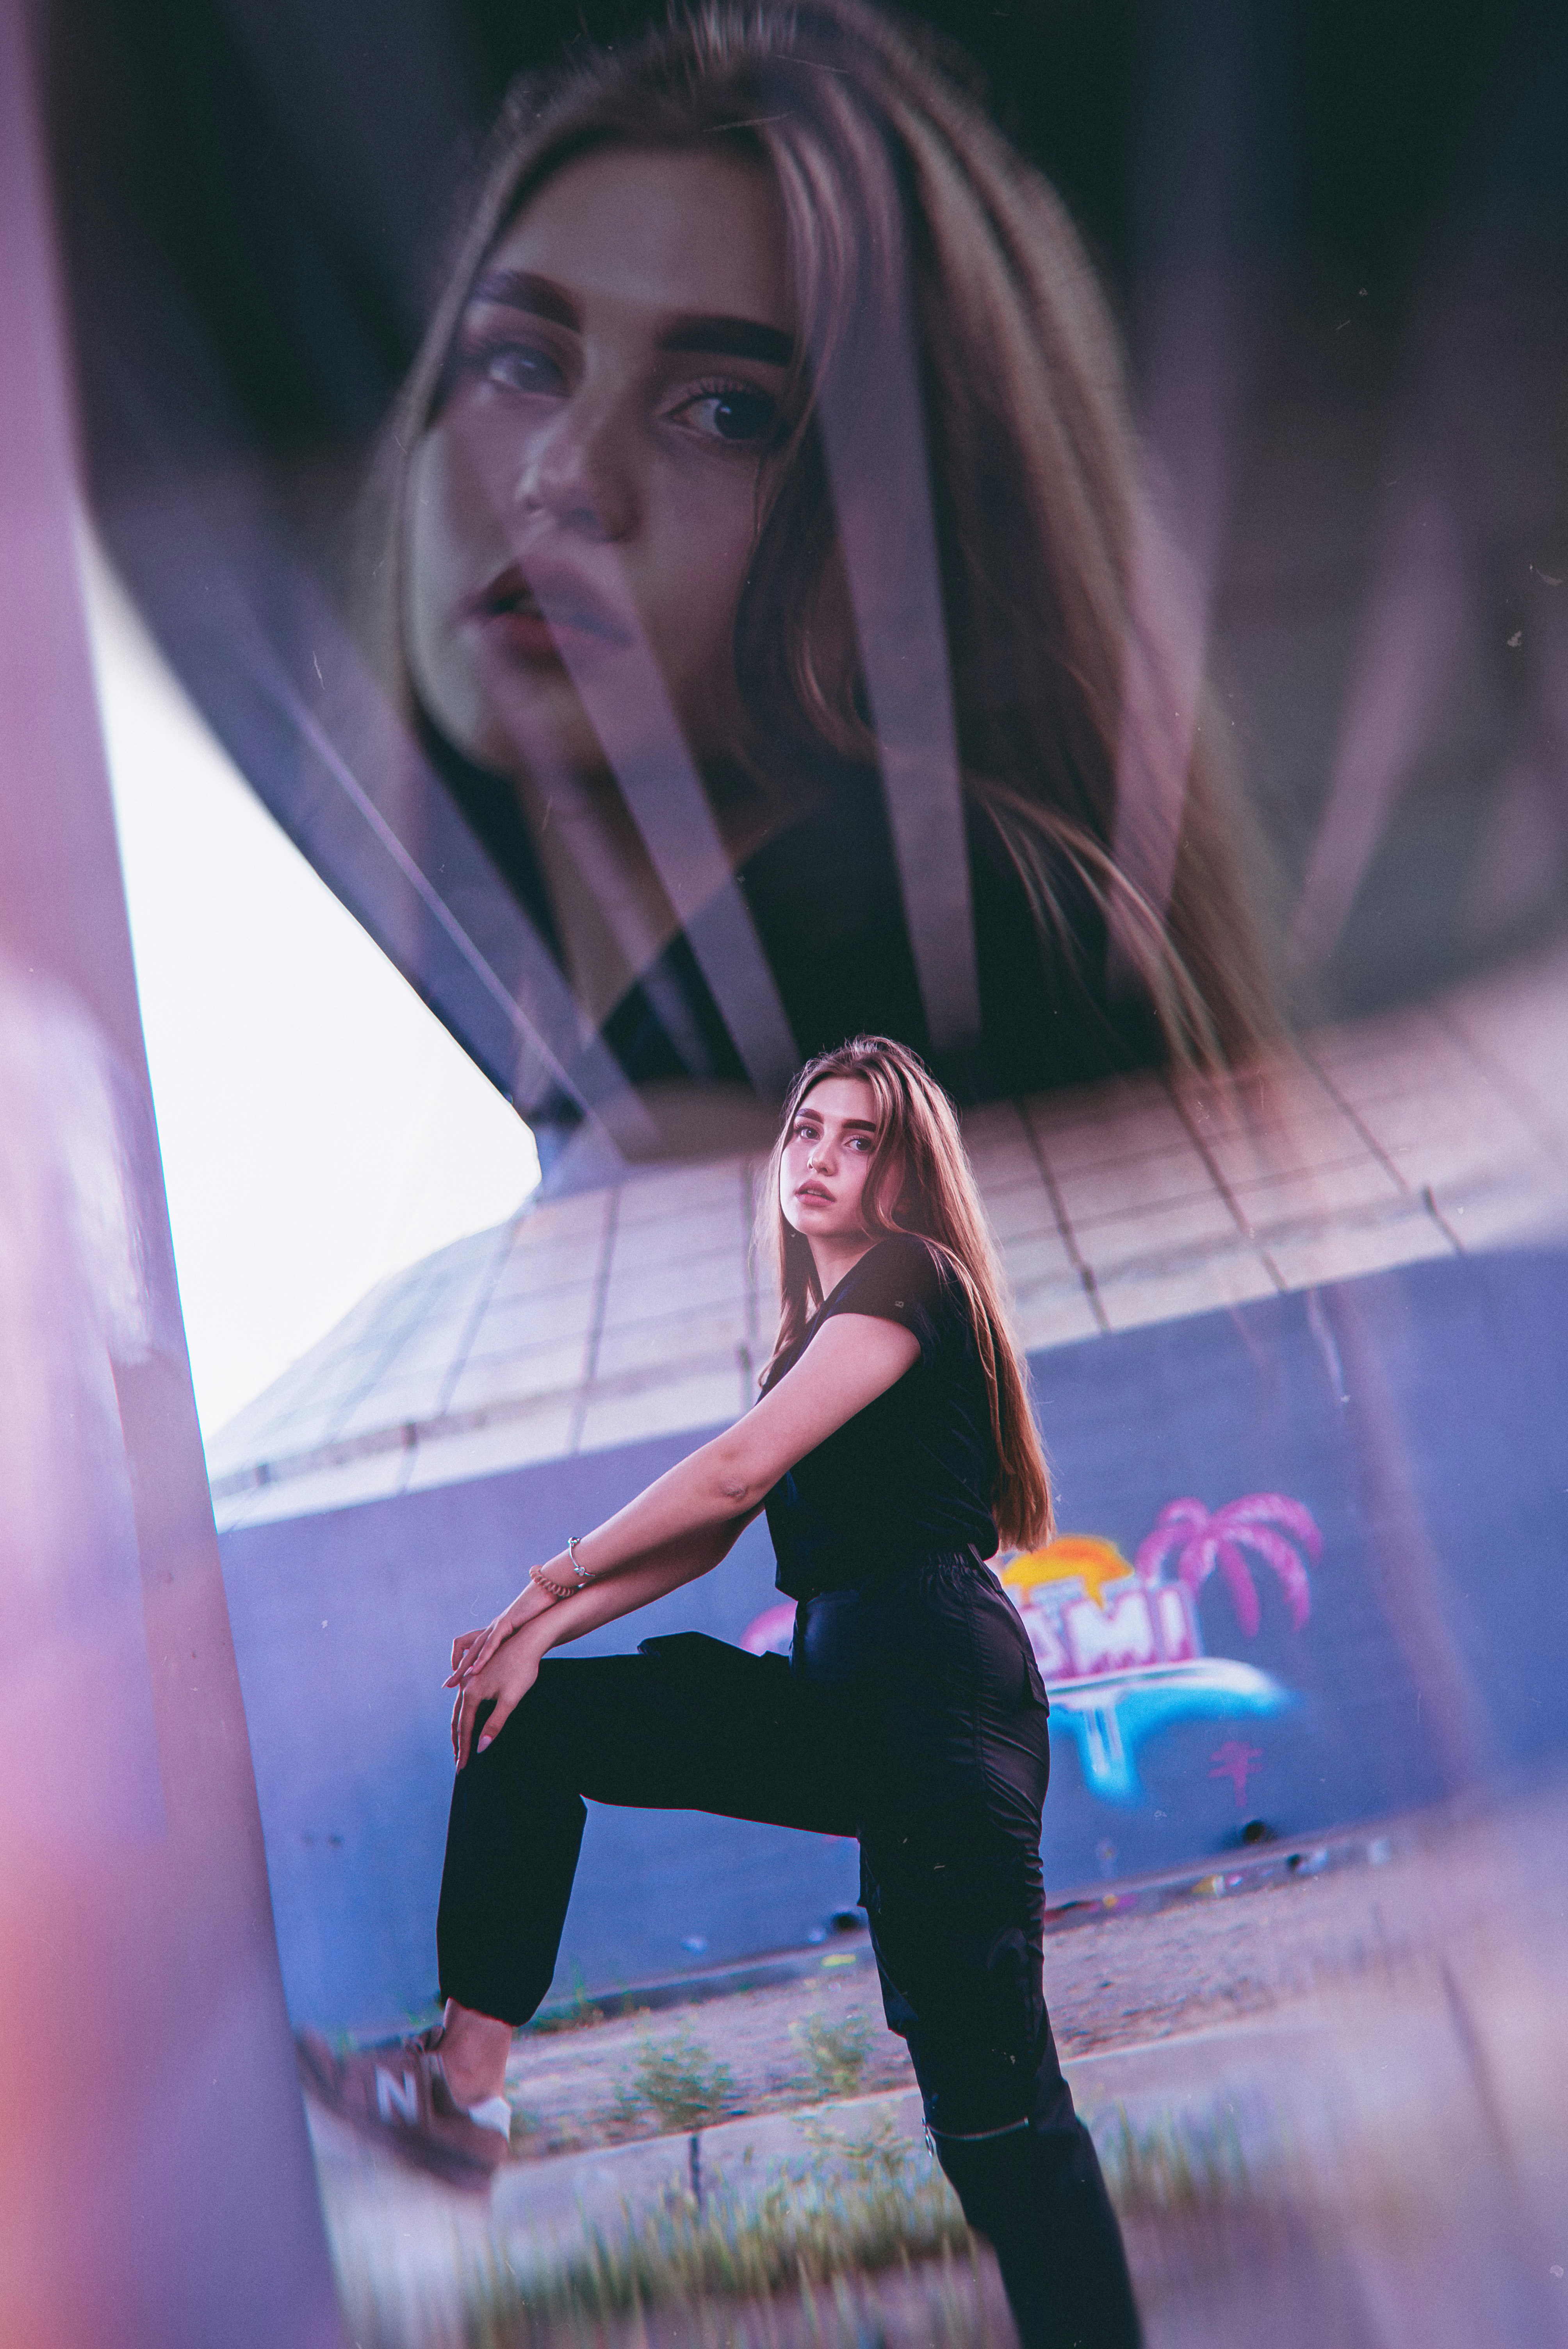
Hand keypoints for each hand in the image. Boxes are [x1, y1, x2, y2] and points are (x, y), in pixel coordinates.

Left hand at [444, 1580, 551, 1689]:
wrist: (546, 1592)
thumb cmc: (537, 1612)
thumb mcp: (523, 1631)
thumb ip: (515, 1642)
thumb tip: (513, 1658)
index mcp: (494, 1630)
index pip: (470, 1645)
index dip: (462, 1659)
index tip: (460, 1677)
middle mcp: (491, 1628)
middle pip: (466, 1650)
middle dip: (458, 1669)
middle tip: (448, 1685)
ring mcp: (496, 1625)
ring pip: (474, 1648)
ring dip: (464, 1666)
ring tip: (456, 1681)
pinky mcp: (505, 1623)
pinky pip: (490, 1643)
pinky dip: (482, 1657)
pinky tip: (477, 1669)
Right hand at [452, 1630, 541, 1768]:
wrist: (527, 1640)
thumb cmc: (522, 1670)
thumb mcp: (510, 1700)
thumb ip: (495, 1724)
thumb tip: (481, 1747)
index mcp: (472, 1693)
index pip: (464, 1728)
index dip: (463, 1749)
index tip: (462, 1767)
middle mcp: (466, 1685)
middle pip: (457, 1719)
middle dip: (457, 1741)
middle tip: (458, 1761)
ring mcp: (470, 1679)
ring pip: (459, 1708)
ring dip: (458, 1727)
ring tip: (459, 1744)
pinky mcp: (477, 1674)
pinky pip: (465, 1698)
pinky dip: (463, 1713)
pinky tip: (467, 1717)